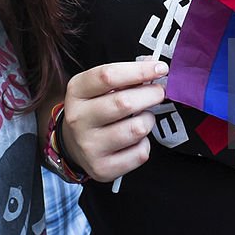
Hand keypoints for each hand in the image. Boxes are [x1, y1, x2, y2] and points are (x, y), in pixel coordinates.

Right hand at [62, 60, 167, 182]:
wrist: (73, 144)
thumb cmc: (94, 108)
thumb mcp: (100, 87)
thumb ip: (126, 75)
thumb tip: (154, 66)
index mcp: (76, 91)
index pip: (109, 76)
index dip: (139, 70)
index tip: (161, 68)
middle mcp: (78, 119)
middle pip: (124, 103)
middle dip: (151, 94)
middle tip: (159, 92)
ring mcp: (89, 146)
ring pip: (137, 129)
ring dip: (148, 120)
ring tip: (142, 118)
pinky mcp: (102, 168)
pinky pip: (140, 153)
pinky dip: (145, 144)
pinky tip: (135, 139)